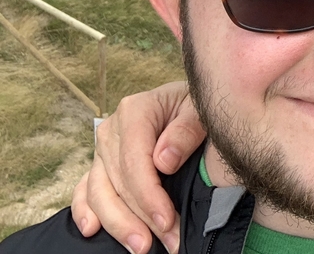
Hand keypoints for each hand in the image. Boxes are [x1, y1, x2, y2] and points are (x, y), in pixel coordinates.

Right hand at [71, 82, 205, 253]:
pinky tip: (92, 230)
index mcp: (135, 111)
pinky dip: (85, 210)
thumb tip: (164, 161)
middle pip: (118, 182)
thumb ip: (185, 131)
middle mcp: (112, 131)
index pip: (135, 161)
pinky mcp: (101, 165)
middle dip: (140, 217)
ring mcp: (103, 149)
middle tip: (166, 242)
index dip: (149, 196)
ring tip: (140, 246)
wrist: (189, 103)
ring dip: (118, 223)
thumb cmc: (196, 106)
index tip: (167, 221)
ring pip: (99, 192)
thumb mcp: (200, 109)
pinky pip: (86, 190)